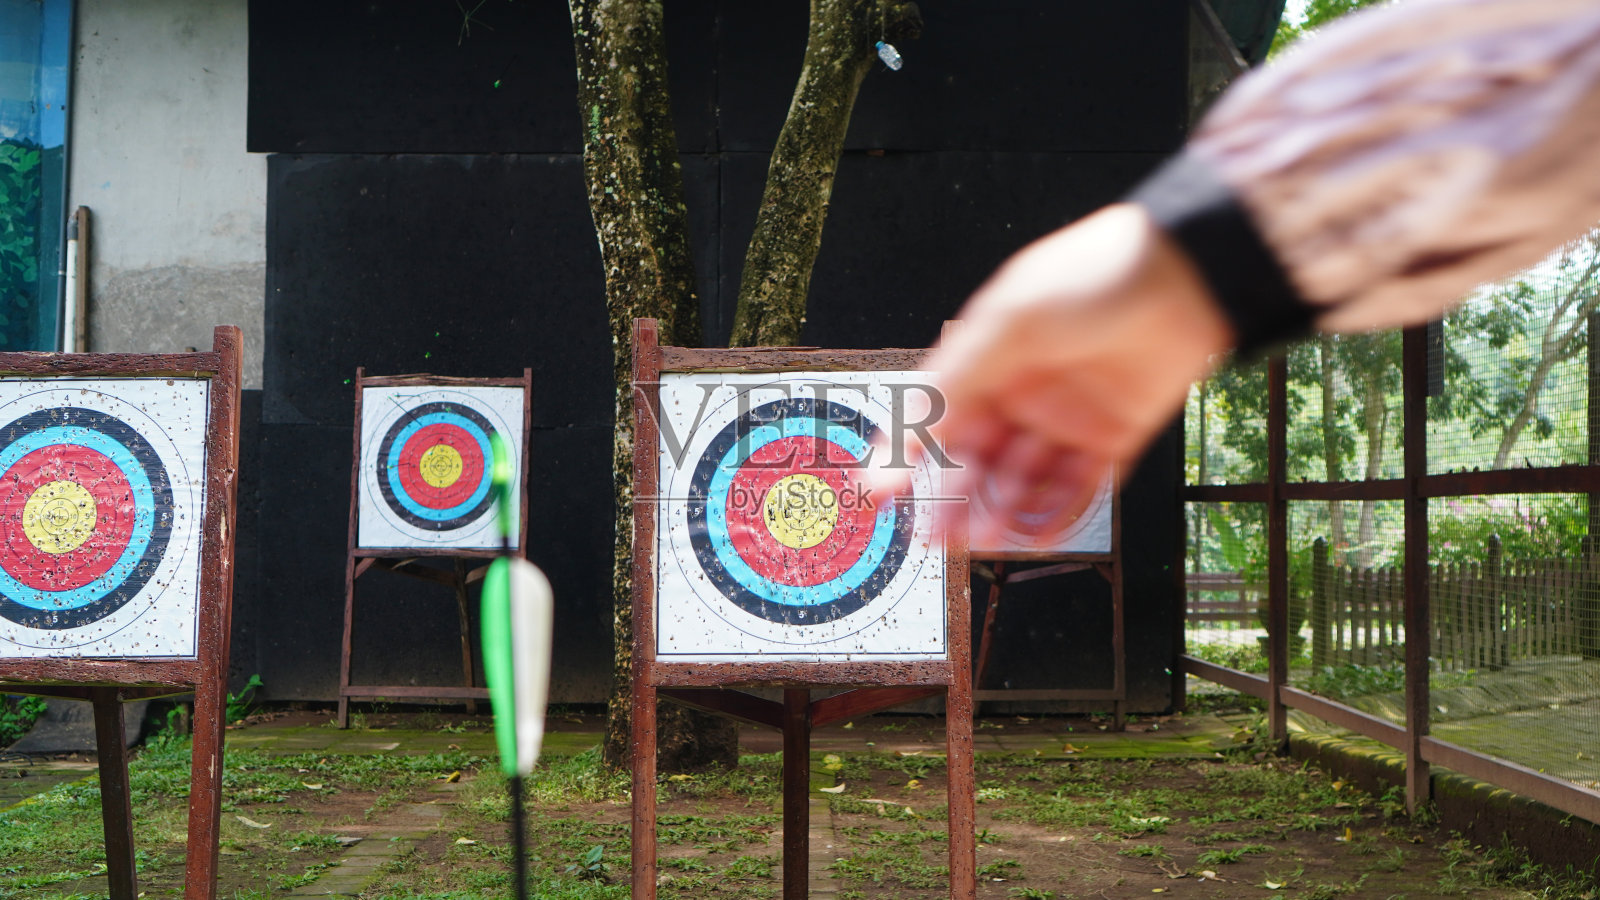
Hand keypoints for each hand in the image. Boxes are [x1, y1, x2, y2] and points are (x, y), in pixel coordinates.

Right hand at [869, 204, 1233, 543]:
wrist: (1186, 276)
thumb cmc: (1095, 275)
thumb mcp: (1009, 321)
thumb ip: (957, 380)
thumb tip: (906, 432)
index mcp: (988, 360)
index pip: (936, 419)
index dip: (906, 456)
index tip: (880, 492)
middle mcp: (1024, 393)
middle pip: (977, 458)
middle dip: (955, 496)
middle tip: (936, 531)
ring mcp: (1068, 418)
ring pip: (1023, 479)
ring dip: (1001, 509)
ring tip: (986, 535)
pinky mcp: (1113, 437)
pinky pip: (1079, 488)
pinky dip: (1055, 512)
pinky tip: (1033, 533)